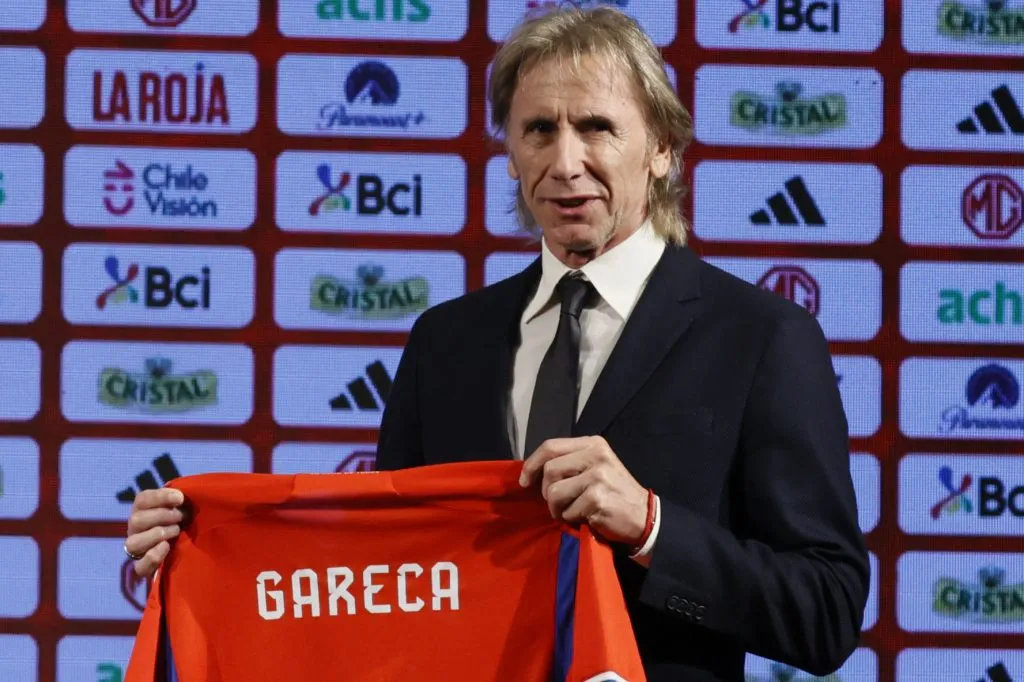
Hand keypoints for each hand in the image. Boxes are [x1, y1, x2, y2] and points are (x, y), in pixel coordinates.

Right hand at [125, 488, 184, 578]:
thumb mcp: (180, 507)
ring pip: (134, 542)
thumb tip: (180, 494)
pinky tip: (166, 547)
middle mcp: (135, 528)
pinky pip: (140, 566)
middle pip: (136, 520)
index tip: (180, 498)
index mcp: (142, 510)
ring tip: (176, 531)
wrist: (183, 548)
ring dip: (158, 534)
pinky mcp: (142, 567)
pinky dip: (153, 556)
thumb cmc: (181, 521)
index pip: (142, 499)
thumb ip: (177, 499)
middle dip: (162, 516)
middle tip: (180, 516)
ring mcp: (136, 549)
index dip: (160, 497)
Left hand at [519, 436, 648, 546]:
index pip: (550, 446)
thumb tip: (531, 471)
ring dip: (558, 509)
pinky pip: (567, 511)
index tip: (524, 481)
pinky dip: (572, 520)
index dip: (532, 464)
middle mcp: (596, 456)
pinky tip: (586, 518)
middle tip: (558, 503)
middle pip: (549, 470)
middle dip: (547, 492)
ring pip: (554, 493)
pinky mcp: (597, 498)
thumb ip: (569, 463)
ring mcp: (598, 476)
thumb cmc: (614, 493)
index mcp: (593, 444)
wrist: (644, 517)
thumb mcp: (596, 467)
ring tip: (572, 512)